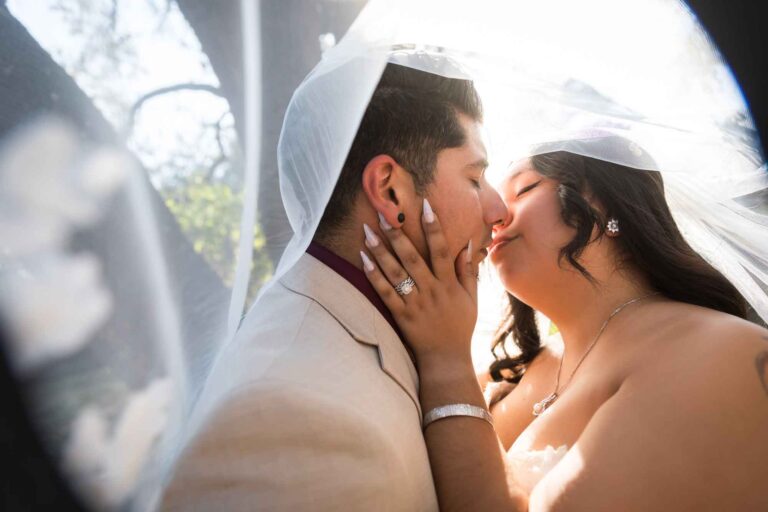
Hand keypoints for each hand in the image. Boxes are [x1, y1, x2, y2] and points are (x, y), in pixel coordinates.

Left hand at [361, 199, 480, 367]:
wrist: (447, 359)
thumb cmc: (460, 327)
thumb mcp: (471, 299)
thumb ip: (468, 272)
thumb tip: (467, 245)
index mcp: (448, 284)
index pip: (441, 250)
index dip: (433, 227)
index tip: (425, 205)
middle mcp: (431, 291)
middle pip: (412, 258)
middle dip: (397, 234)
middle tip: (384, 213)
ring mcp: (414, 303)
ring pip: (395, 273)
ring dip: (380, 251)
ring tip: (367, 231)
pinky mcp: (401, 315)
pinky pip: (385, 293)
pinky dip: (373, 276)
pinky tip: (363, 259)